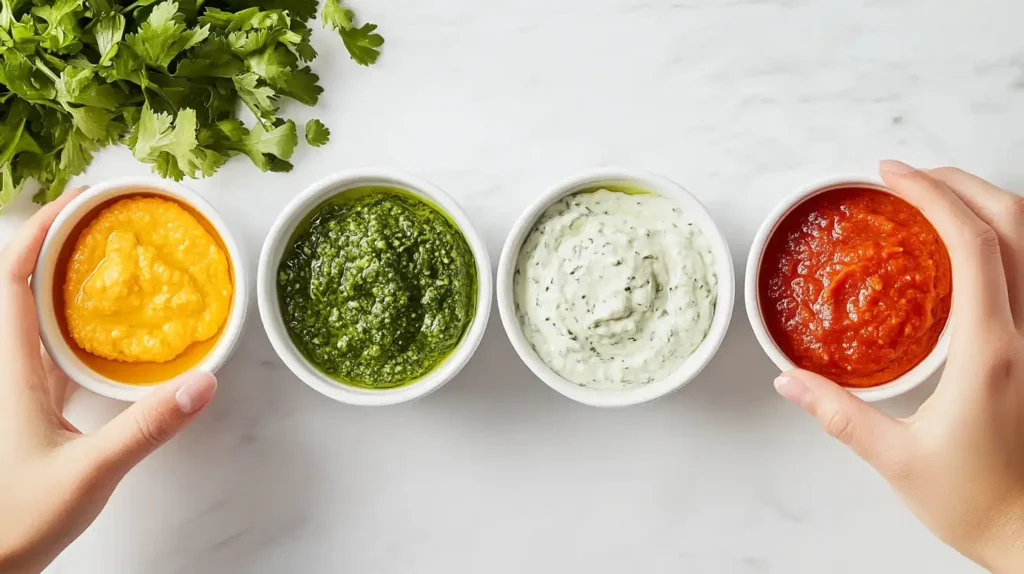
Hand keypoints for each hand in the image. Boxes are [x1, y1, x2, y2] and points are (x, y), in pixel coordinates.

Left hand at [0, 189, 217, 573]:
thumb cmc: (19, 521)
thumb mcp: (91, 470)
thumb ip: (149, 426)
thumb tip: (203, 382)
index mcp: (13, 370)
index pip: (13, 279)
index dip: (39, 232)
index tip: (77, 202)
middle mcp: (13, 369)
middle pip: (23, 283)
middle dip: (57, 241)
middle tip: (101, 216)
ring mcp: (24, 387)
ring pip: (39, 313)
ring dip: (67, 276)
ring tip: (109, 254)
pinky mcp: (39, 406)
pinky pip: (57, 345)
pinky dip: (80, 319)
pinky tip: (113, 325)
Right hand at [774, 162, 1023, 570]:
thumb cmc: (978, 502)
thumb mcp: (896, 459)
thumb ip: (839, 414)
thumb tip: (788, 380)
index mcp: (992, 350)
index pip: (973, 244)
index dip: (932, 195)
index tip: (891, 175)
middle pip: (1015, 221)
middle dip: (961, 183)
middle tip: (907, 176)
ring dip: (985, 204)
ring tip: (932, 200)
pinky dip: (1000, 239)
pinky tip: (963, 251)